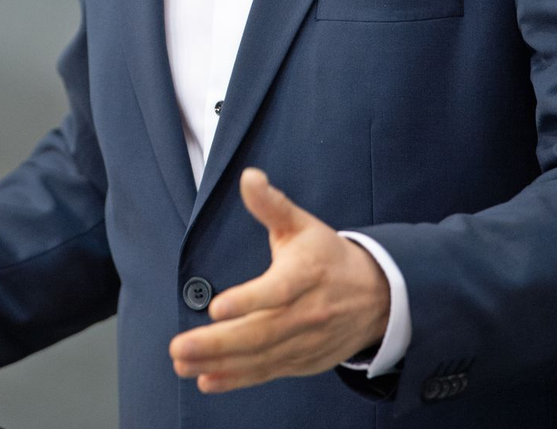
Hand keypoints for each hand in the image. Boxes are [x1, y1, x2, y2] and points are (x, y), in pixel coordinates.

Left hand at [169, 168, 389, 393]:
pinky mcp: (303, 362)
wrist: (377, 297)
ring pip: (260, 358)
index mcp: (307, 274)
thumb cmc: (329, 256)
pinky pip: (267, 373)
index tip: (215, 308)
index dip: (248, 301)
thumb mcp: (302, 224)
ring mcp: (305, 342)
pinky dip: (237, 380)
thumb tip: (248, 176)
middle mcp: (308, 313)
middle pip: (261, 333)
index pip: (277, 291)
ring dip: (219, 364)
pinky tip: (208, 380)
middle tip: (179, 348)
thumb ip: (271, 204)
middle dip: (218, 344)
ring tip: (182, 363)